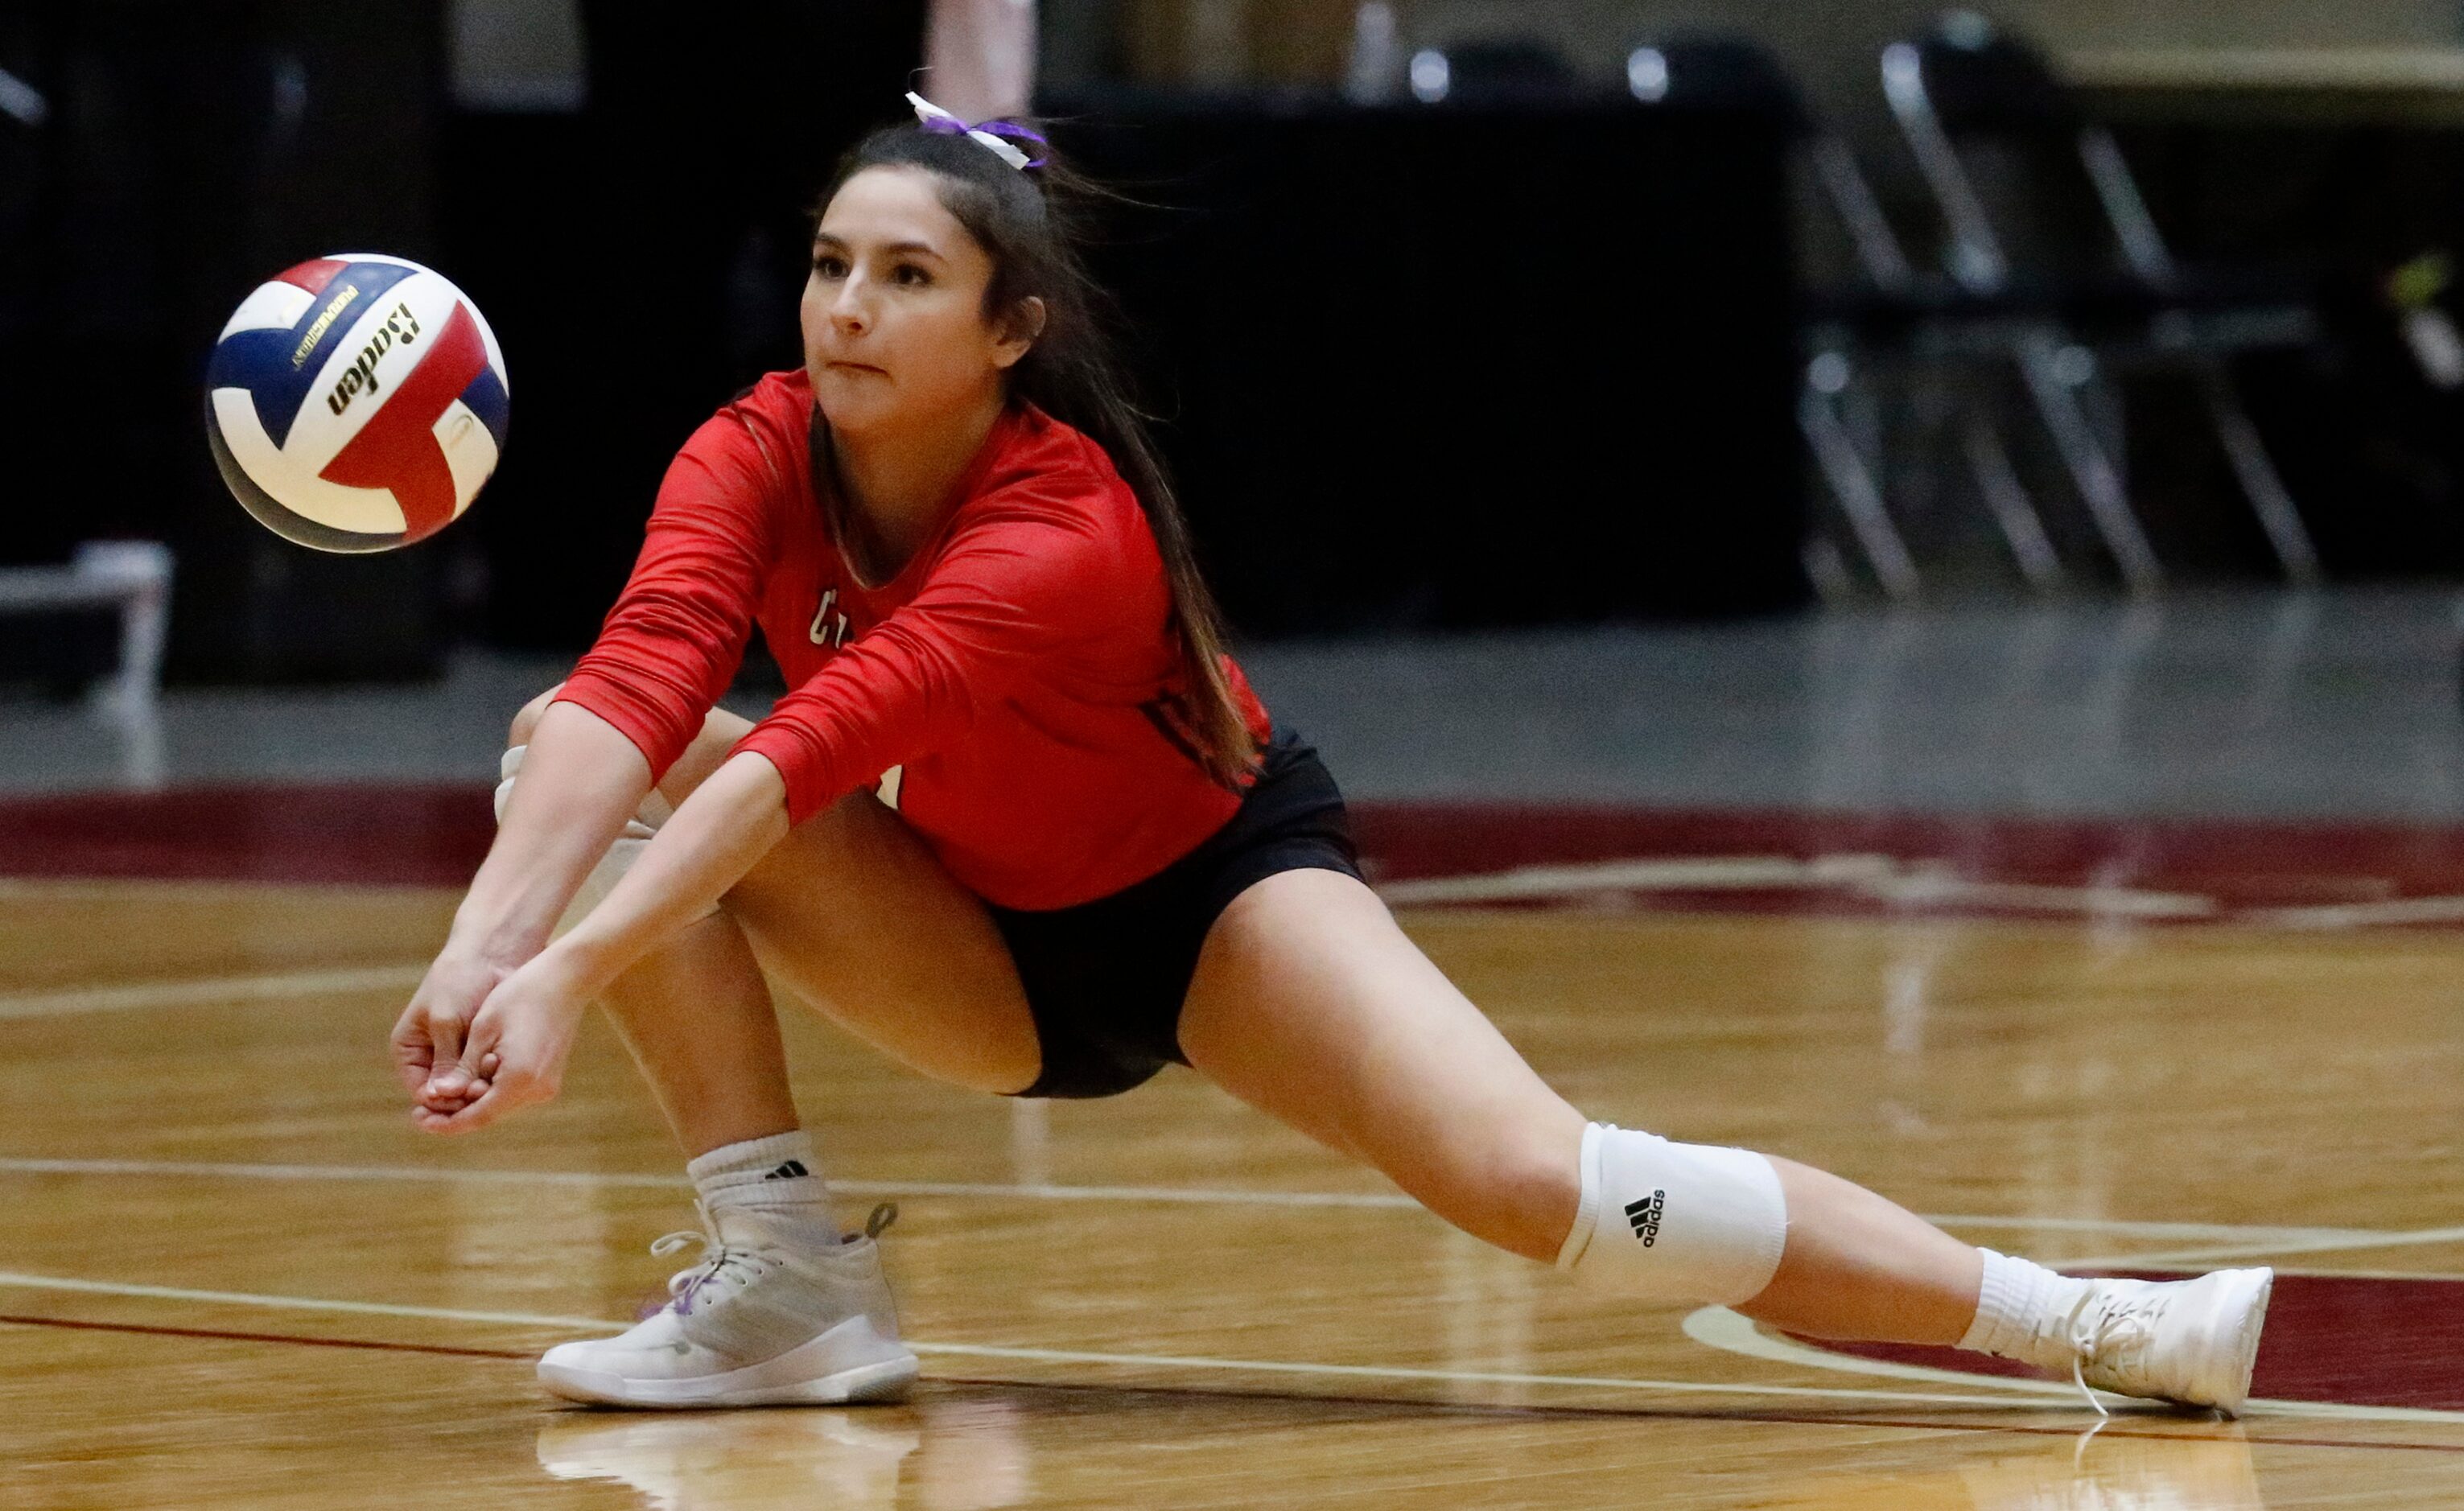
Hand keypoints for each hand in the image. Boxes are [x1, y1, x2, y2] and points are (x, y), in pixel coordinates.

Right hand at [392, 948, 512, 1115]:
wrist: (491, 954)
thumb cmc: (460, 982)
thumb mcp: (447, 1021)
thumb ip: (445, 1058)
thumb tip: (438, 1097)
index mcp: (408, 1050)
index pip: (421, 1092)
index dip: (441, 1104)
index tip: (464, 1103)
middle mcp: (429, 1058)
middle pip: (445, 1095)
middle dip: (464, 1098)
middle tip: (486, 1095)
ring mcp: (456, 1055)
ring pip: (467, 1087)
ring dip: (481, 1089)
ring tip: (497, 1084)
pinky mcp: (480, 1050)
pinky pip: (485, 1074)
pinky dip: (494, 1077)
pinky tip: (508, 1075)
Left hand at [408, 950, 593, 1134]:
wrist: (567, 979)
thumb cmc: (520, 997)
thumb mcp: (483, 1031)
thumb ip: (462, 1069)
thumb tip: (439, 1096)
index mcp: (519, 1080)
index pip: (476, 1116)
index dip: (445, 1122)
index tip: (418, 1119)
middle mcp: (536, 1090)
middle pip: (488, 1114)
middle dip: (455, 1113)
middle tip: (421, 1109)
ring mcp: (546, 1085)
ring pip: (500, 1104)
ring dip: (471, 1101)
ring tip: (441, 1091)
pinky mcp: (549, 1076)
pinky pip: (513, 1093)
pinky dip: (490, 1090)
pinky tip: (470, 1078)